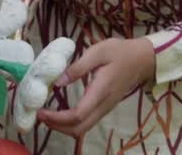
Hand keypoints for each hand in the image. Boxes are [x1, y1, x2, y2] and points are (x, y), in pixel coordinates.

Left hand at [36, 37, 155, 137]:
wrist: (142, 59)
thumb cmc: (120, 52)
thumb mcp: (98, 51)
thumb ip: (78, 67)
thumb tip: (58, 81)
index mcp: (100, 91)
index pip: (77, 115)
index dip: (57, 118)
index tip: (41, 111)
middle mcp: (103, 105)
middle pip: (79, 129)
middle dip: (57, 127)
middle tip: (39, 115)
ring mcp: (105, 108)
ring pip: (83, 128)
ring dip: (63, 127)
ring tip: (47, 115)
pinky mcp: (104, 107)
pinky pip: (87, 122)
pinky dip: (71, 123)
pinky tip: (60, 112)